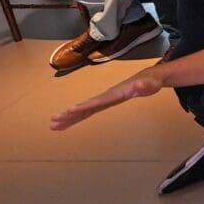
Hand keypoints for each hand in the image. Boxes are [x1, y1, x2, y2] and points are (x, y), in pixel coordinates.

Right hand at [48, 71, 162, 130]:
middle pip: (85, 106)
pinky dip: (76, 117)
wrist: (147, 78)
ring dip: (69, 117)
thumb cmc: (149, 82)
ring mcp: (103, 100)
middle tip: (54, 121)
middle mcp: (105, 97)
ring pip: (83, 110)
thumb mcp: (150, 85)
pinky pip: (87, 112)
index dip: (84, 106)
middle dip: (70, 114)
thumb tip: (140, 86)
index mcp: (113, 94)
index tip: (71, 110)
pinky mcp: (104, 103)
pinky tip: (66, 123)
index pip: (96, 102)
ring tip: (53, 125)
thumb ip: (144, 86)